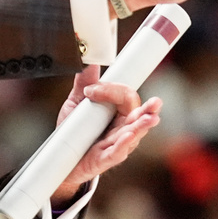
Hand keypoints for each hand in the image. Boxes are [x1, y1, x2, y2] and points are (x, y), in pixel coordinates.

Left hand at [51, 65, 161, 205]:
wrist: (62, 158)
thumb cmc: (75, 132)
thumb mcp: (76, 104)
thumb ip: (84, 83)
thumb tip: (88, 59)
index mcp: (118, 112)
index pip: (126, 96)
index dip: (114, 90)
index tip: (92, 90)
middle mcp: (122, 127)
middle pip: (136, 113)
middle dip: (147, 109)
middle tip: (156, 102)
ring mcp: (117, 144)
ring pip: (134, 133)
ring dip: (142, 125)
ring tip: (151, 118)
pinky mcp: (106, 159)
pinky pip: (118, 152)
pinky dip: (123, 144)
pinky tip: (129, 136)